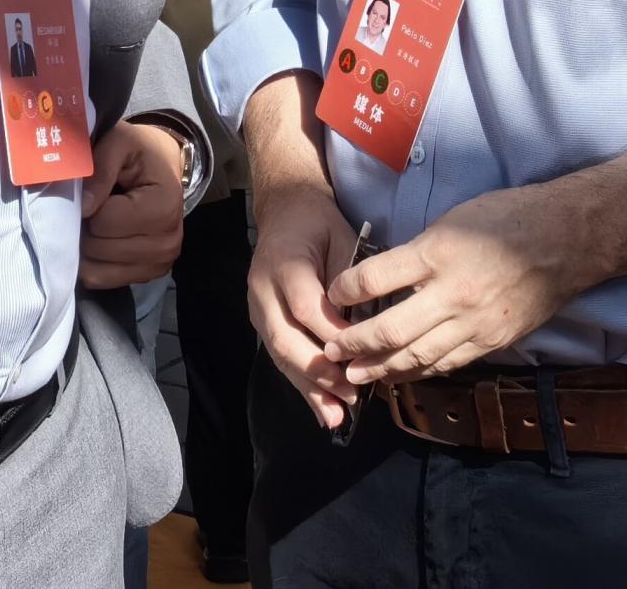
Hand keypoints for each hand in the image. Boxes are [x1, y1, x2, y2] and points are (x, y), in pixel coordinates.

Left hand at [79, 120, 185, 288]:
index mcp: (164, 207)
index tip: (95, 190)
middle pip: (100, 250)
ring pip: (98, 271)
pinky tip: (101, 240)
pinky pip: (104, 281)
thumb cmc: (140, 152)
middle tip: (91, 207)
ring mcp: (160, 264)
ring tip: (96, 222)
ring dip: (86, 248)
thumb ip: (101, 169)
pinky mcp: (148, 275)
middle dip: (85, 228)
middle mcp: (168, 242)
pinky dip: (94, 263)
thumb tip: (83, 208)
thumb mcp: (119, 142)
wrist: (164, 166)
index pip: (104, 223)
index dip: (89, 205)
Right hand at [246, 176, 358, 426]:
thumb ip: (351, 282)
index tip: (363, 353)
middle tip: (353, 394)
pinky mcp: (260, 323)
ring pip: (280, 355)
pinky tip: (324, 411)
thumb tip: (370, 328)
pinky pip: (280, 358)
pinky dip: (303, 386)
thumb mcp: (342, 239)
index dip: (333, 333)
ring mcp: (256, 308)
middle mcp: (262, 288)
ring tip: (338, 415)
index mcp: (284, 261)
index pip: (305, 306)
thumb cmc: (320, 223)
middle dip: (321, 371)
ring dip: (310, 387)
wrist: (285, 211)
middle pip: (286, 338)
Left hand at [324, 183, 591, 386]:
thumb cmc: (508, 218)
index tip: (333, 295)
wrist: (566, 239)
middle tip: (330, 352)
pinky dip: (420, 371)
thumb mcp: (453, 220)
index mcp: (438, 253)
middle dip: (355, 344)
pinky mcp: (493, 342)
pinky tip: (400, 374)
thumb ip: (417, 252)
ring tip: (355, 375)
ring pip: (418, 356)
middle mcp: (453, 293)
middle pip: (391, 329)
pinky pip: (448, 363)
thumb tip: (382, 277)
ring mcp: (475, 323)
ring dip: (381, 369)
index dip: (346, 291)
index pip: (376, 279)